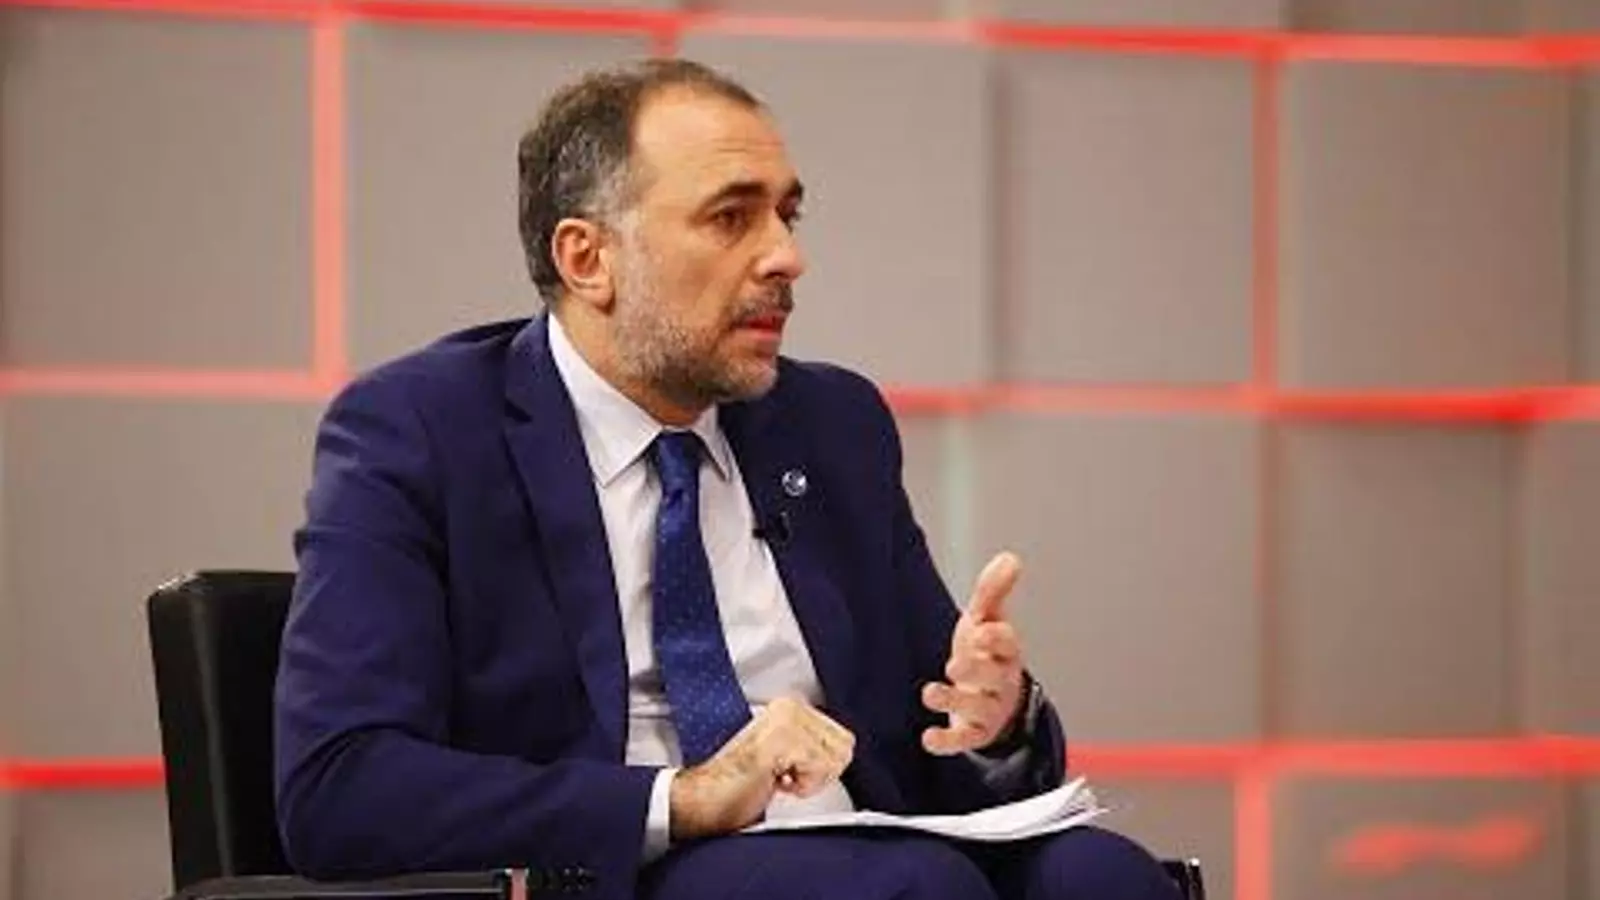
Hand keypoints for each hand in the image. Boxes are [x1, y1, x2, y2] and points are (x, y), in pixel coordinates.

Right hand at [669, 695, 853, 840]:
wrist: (705, 797)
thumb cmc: (739, 783)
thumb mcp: (786, 755)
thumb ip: (814, 744)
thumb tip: (846, 752)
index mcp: (791, 705)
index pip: (844, 738)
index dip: (822, 767)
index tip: (790, 770)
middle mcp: (790, 706)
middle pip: (845, 748)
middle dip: (819, 773)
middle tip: (784, 776)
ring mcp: (786, 720)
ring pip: (835, 760)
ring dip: (808, 781)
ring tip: (777, 777)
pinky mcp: (782, 741)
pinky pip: (819, 770)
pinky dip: (801, 787)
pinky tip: (773, 781)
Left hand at [921, 551, 1027, 755]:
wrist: (993, 700)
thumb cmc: (986, 654)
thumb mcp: (987, 620)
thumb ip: (993, 591)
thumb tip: (1010, 558)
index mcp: (1006, 651)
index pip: (1007, 644)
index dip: (995, 638)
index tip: (979, 631)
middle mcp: (1001, 681)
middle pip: (993, 677)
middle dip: (975, 671)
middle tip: (954, 665)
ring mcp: (989, 710)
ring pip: (977, 709)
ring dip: (953, 702)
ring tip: (930, 692)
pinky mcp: (975, 734)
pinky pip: (963, 741)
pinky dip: (946, 742)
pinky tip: (927, 739)